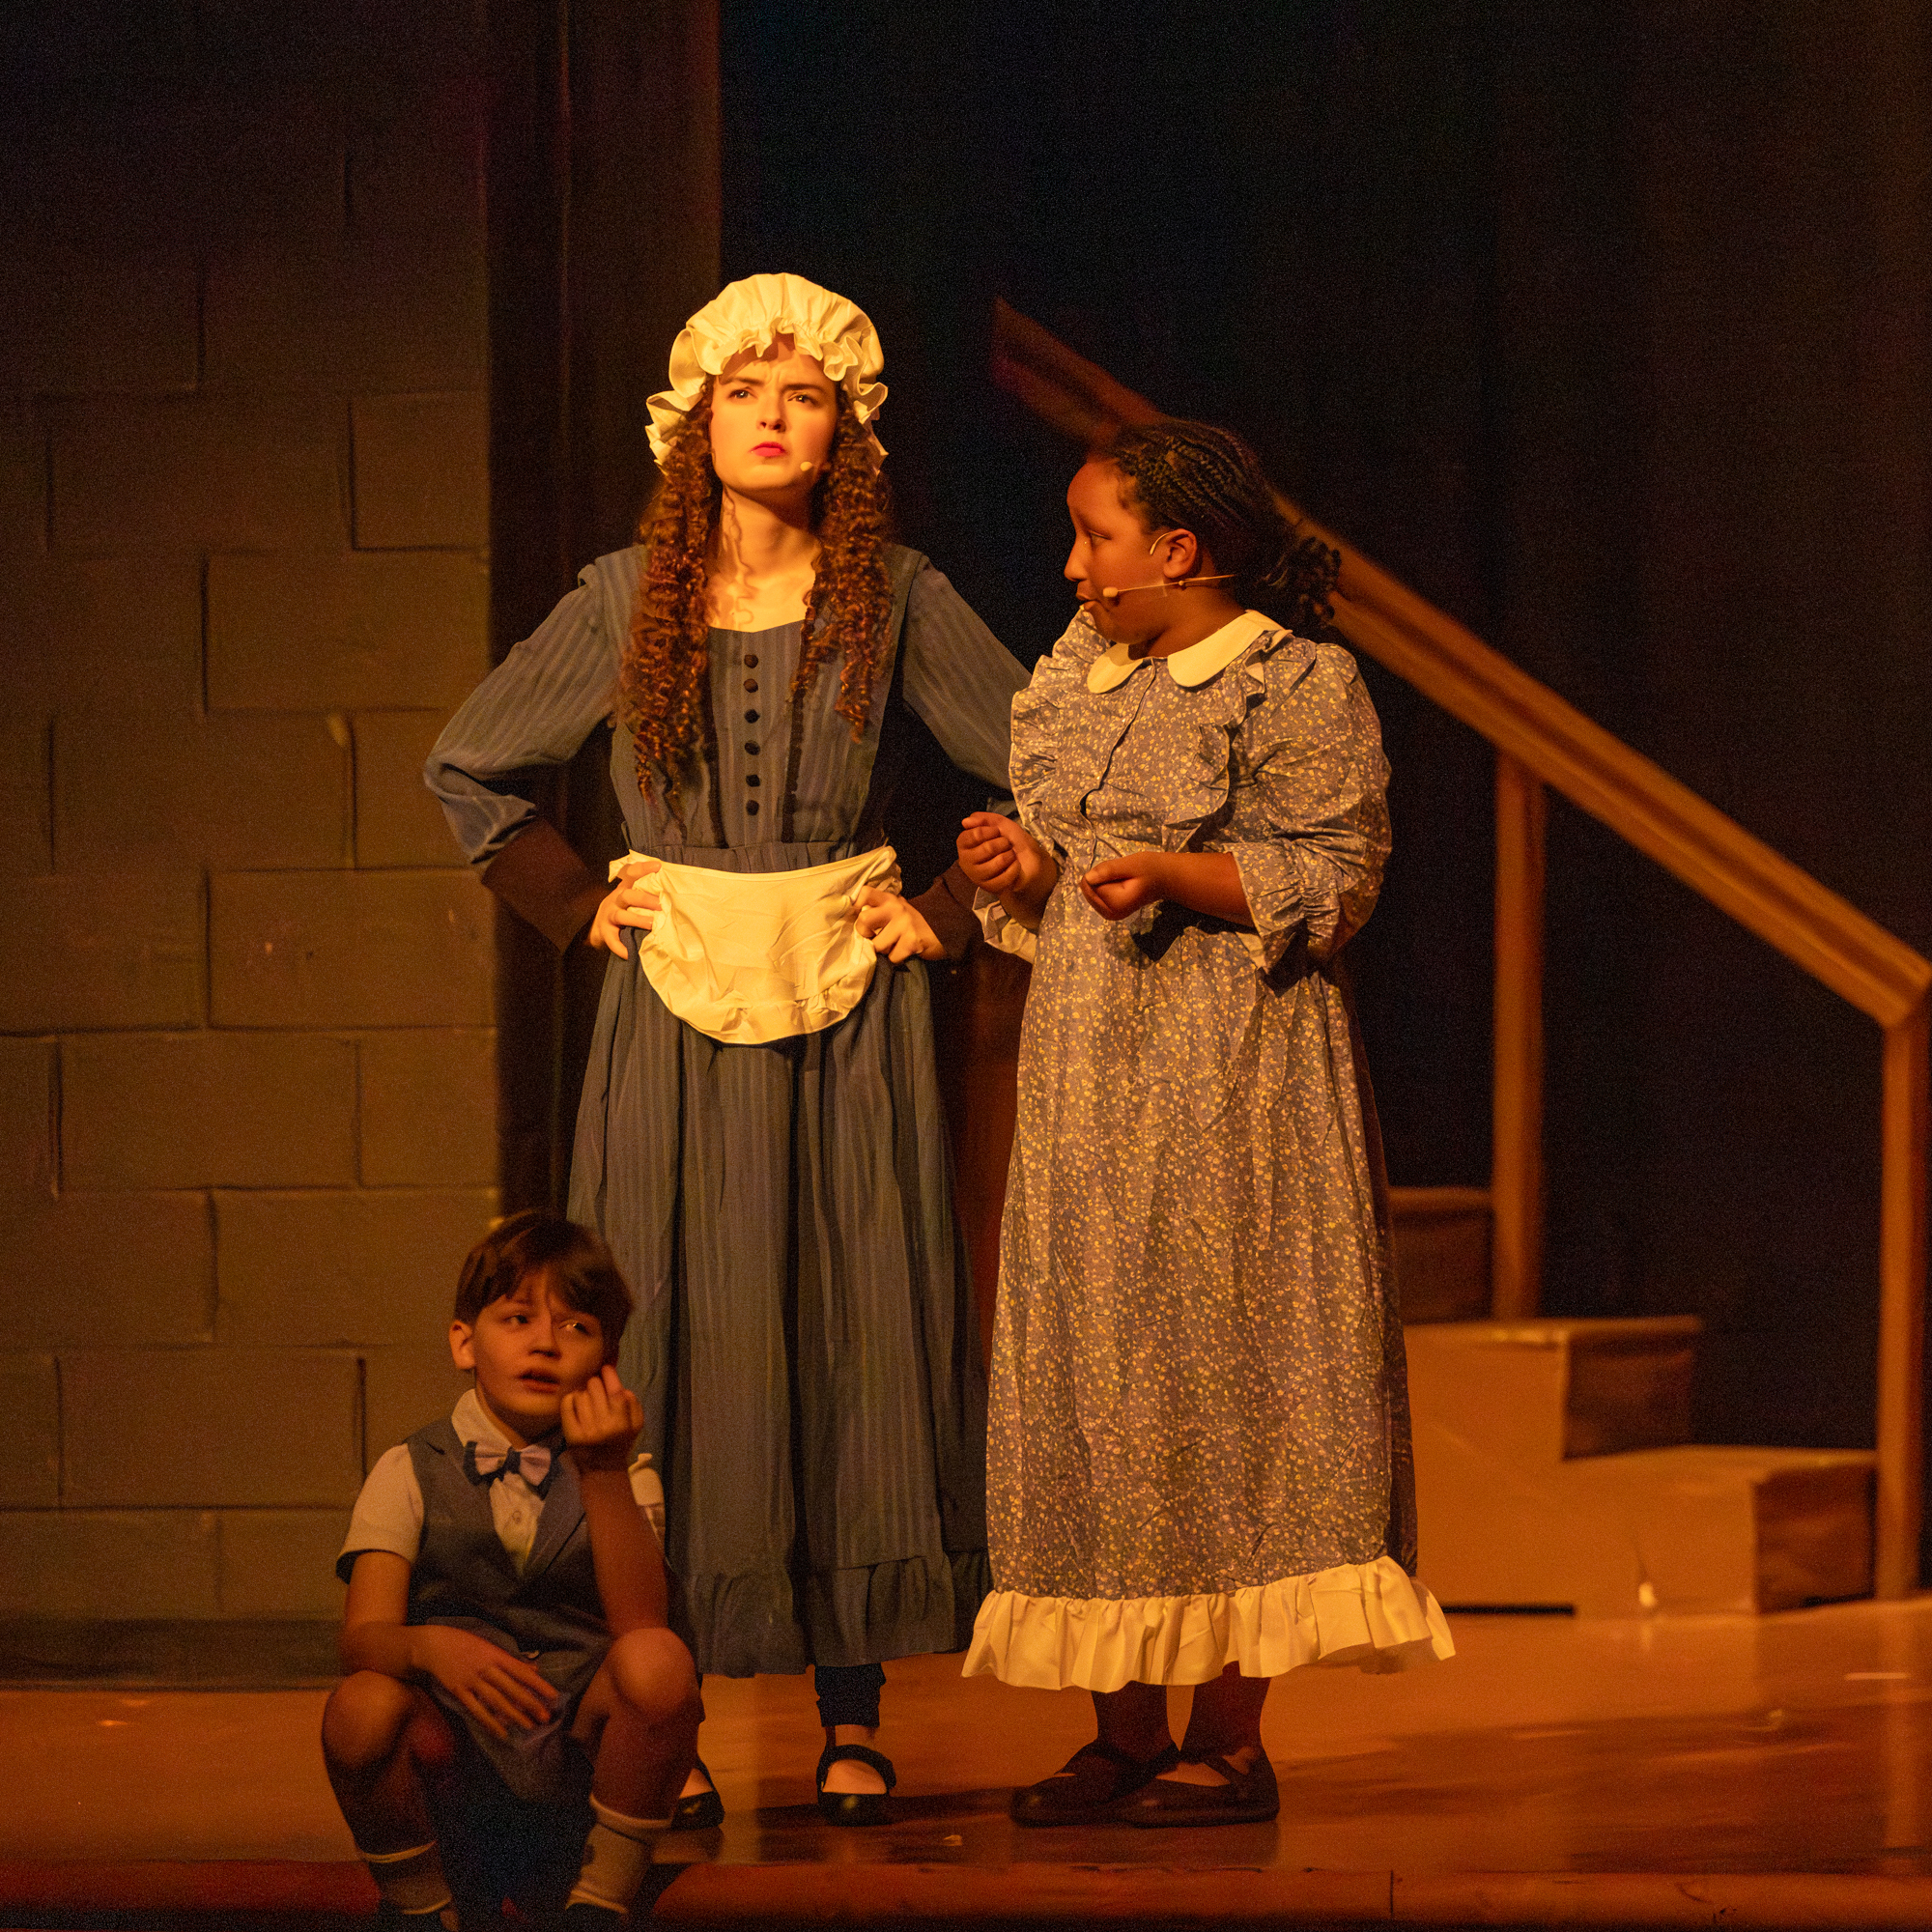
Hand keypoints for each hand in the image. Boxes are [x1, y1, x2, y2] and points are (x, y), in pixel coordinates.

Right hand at [412, 1623, 557, 1740]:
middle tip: (546, 1717)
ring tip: (528, 1726)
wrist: (433, 1645)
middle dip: (530, 1704)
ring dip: (514, 1715)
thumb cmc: (465, 1642)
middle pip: (512, 1689)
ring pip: (496, 1701)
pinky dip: (490, 1722)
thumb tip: (534, 1668)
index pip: (522, 1671)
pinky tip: (502, 1732)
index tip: (554, 1695)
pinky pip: (476, 1710)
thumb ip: (511, 1659)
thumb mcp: (490, 1645)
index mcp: (496, 1654)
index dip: (538, 1684)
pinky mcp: (459, 1691)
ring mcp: (472, 1681)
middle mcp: (486, 1668)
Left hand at [562, 1364, 643, 1474]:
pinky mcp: (571, 1435)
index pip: (615, 1391)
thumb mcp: (636, 1425)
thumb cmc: (620, 1441)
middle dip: (595, 1383)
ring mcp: (586, 1430)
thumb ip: (633, 1404)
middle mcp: (605, 1425)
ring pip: (581, 1394)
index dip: (610, 1375)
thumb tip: (620, 1386)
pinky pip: (567, 1405)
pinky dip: (570, 1400)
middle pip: (595, 1387)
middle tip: (596, 1389)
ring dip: (583, 1393)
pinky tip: (575, 1403)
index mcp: (623, 1422)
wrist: (602, 1468)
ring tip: (587, 1401)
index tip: (606, 1369)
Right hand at [589, 857, 660, 957]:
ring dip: (637, 919)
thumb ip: (646, 892)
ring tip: (652, 924)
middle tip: (661, 905)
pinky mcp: (605, 932)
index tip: (657, 866)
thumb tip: (674, 890)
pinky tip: (630, 953)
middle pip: (627, 895)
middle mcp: (616, 900)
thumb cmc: (624, 909)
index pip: (631, 874)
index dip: (642, 868)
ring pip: (621, 916)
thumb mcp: (631, 897)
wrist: (598, 927)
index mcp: (624, 889)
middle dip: (644, 899)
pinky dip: (620, 947)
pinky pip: (612, 940)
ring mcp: (609, 916)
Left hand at [852, 886, 942, 962]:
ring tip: (893, 946)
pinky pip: (892, 957)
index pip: (865, 892)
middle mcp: (895, 908)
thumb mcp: (899, 909)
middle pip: (864, 920)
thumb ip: (881, 909)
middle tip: (873, 937)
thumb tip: (858, 915)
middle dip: (865, 934)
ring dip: (884, 950)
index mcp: (890, 899)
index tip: (858, 916)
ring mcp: (904, 925)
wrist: (945, 929)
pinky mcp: (911, 942)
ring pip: (878, 945)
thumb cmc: (915, 922)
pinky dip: (896, 958)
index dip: (856, 905)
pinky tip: (904, 952)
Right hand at [957, 812, 1042, 896]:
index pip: (974, 835)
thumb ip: (983, 819)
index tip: (997, 832)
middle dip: (1003, 843)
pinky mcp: (989, 887)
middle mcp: (966, 860)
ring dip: (1010, 855)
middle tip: (1006, 845)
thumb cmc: (1011, 842)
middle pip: (987, 848)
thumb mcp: (1001, 824)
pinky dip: (1015, 868)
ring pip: (997, 862)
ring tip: (1010, 855)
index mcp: (965, 844)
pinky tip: (1014, 866)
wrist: (1028, 862)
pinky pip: (1005, 876)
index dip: (990, 831)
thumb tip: (965, 822)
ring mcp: (976, 876)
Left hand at [1079, 852, 1170, 921]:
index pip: (1091, 882)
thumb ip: (1108, 871)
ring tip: (1123, 880)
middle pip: (1088, 889)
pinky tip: (1121, 885)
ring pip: (1090, 891)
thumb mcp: (1130, 864)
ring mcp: (1110, 915)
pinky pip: (1095, 893)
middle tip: (1123, 876)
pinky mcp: (1110, 912)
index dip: (1103, 872)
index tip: (1122, 872)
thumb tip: (1087, 878)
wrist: (1165, 879)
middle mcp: (1110, 914)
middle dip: (1101, 877)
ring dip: (1104, 881)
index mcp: (1116, 904)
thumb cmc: (1150, 869)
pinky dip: (1105, 885)